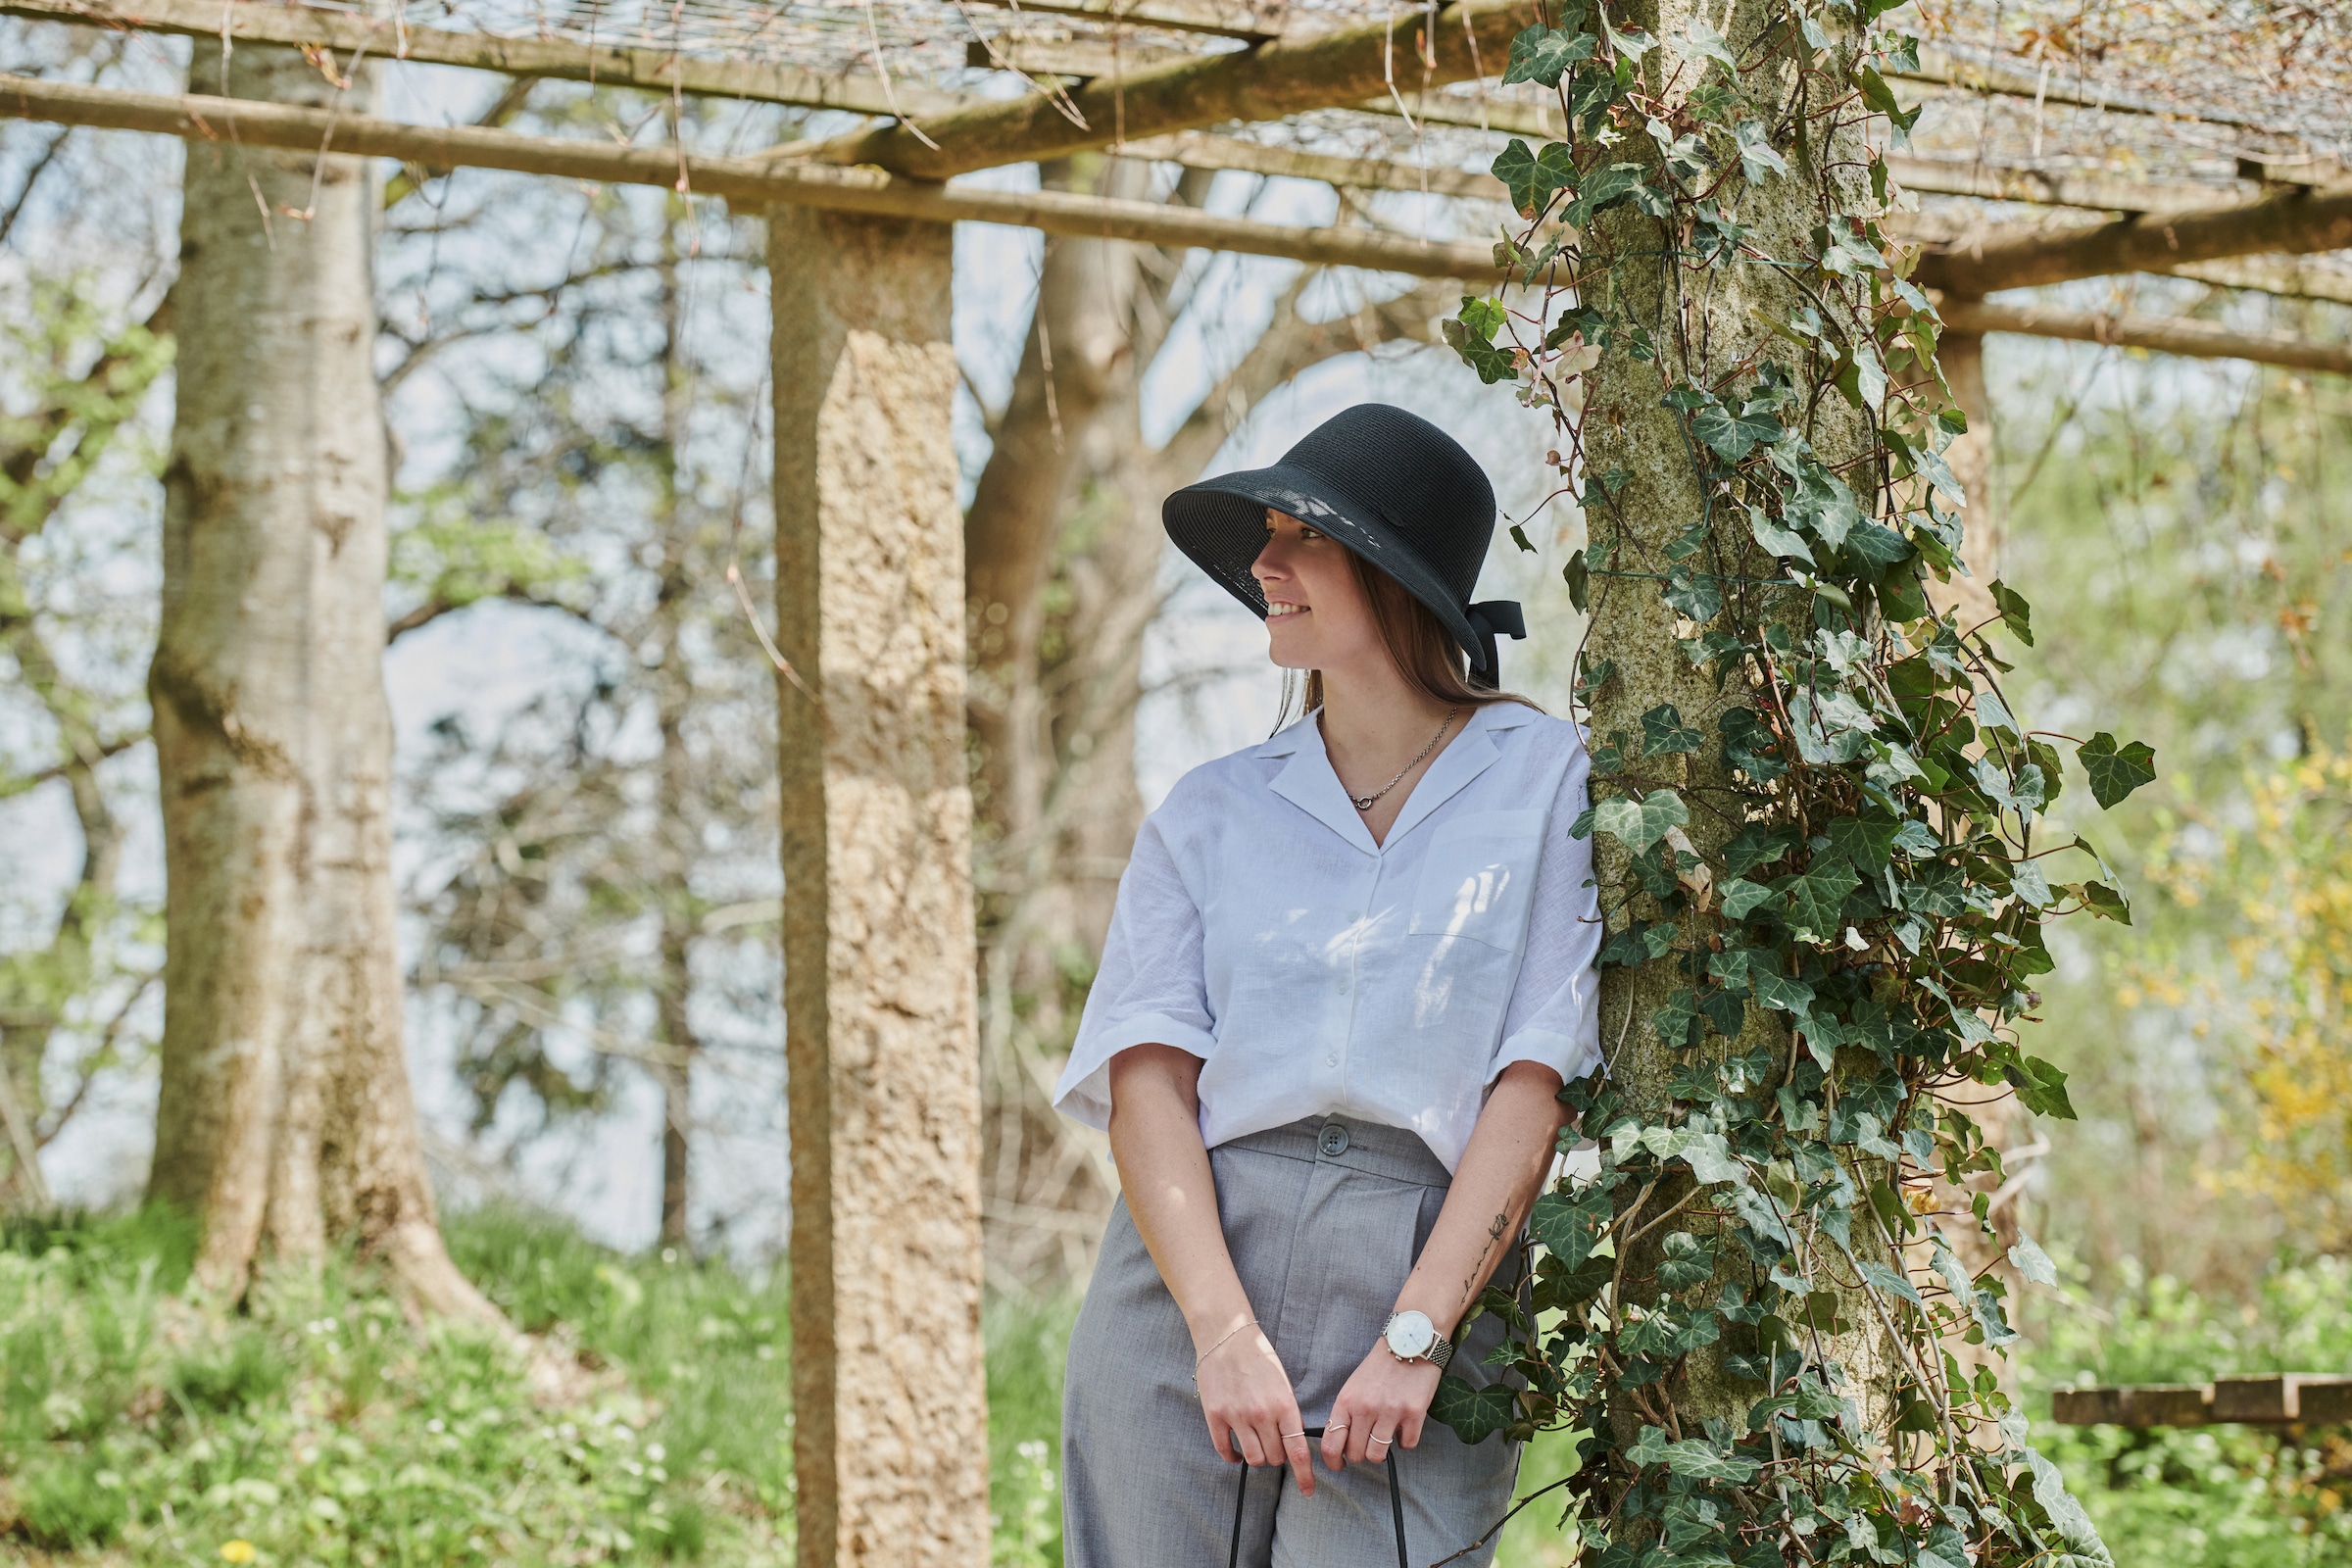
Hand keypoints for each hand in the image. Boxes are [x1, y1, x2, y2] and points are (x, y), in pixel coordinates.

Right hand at [1196, 1322, 1315, 1494]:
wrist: (1226, 1335)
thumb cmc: (1259, 1357)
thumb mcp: (1283, 1383)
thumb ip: (1288, 1413)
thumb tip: (1294, 1441)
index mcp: (1284, 1404)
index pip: (1297, 1451)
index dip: (1305, 1476)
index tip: (1308, 1491)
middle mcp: (1261, 1414)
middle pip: (1274, 1458)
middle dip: (1277, 1457)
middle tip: (1274, 1444)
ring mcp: (1236, 1415)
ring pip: (1253, 1458)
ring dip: (1257, 1457)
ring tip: (1256, 1445)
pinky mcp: (1215, 1415)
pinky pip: (1225, 1450)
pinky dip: (1233, 1457)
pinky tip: (1236, 1452)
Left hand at [1319, 1341, 1442, 1472]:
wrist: (1409, 1341)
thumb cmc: (1380, 1366)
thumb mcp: (1353, 1386)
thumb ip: (1346, 1413)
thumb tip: (1340, 1443)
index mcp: (1346, 1401)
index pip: (1331, 1443)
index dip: (1333, 1462)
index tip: (1339, 1465)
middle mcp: (1366, 1408)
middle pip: (1355, 1454)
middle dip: (1360, 1454)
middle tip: (1366, 1444)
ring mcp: (1390, 1412)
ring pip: (1377, 1455)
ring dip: (1380, 1452)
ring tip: (1384, 1438)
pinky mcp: (1414, 1413)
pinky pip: (1407, 1445)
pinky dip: (1405, 1441)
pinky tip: (1403, 1427)